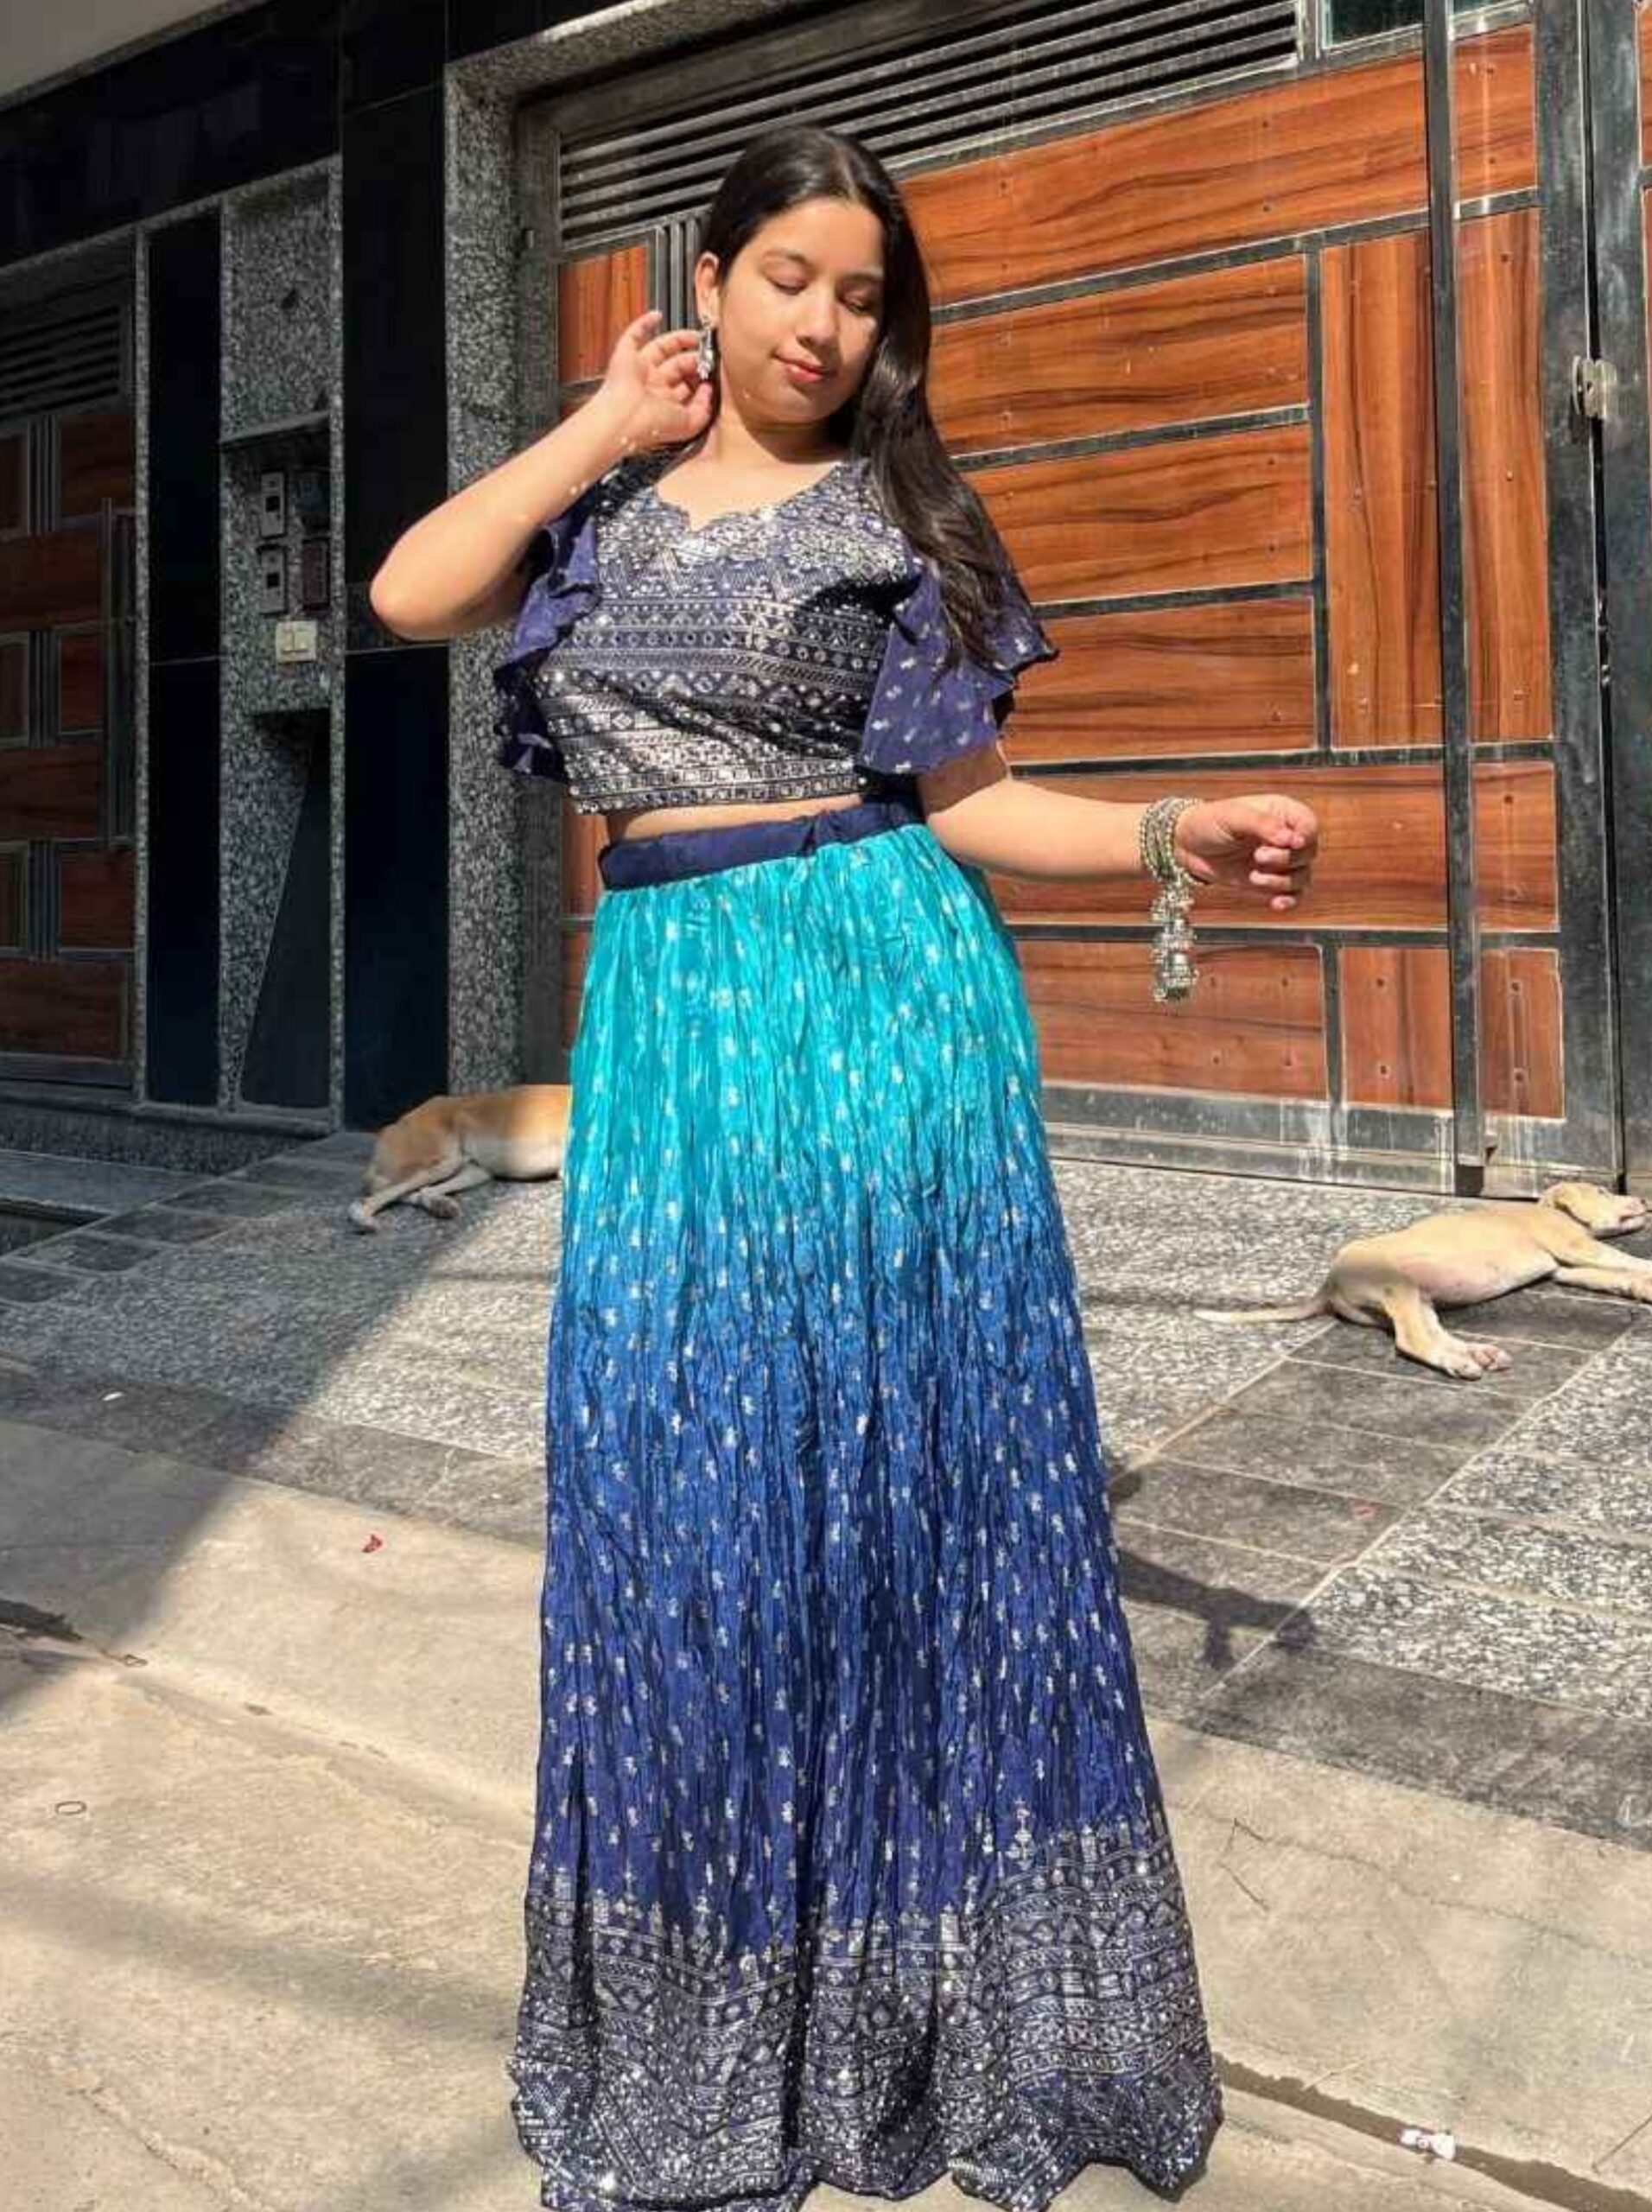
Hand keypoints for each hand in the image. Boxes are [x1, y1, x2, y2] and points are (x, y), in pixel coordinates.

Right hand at [596, 308, 715, 452]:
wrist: (626, 419)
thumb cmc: (653, 425)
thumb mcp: (689, 424)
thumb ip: (704, 409)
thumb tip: (708, 390)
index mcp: (664, 403)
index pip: (685, 386)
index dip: (700, 378)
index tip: (713, 370)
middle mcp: (651, 386)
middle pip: (676, 365)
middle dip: (694, 358)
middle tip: (709, 352)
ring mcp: (638, 370)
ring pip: (659, 348)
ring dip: (678, 339)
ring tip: (697, 335)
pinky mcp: (624, 356)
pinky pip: (633, 335)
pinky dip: (644, 323)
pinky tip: (657, 316)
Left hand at [1171, 794, 1318, 910]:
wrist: (1187, 846)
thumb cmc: (1209, 822)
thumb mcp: (1233, 816)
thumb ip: (1262, 824)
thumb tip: (1290, 839)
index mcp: (1282, 813)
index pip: (1308, 825)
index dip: (1304, 837)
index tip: (1291, 844)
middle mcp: (1286, 837)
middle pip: (1307, 853)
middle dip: (1285, 859)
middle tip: (1258, 856)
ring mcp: (1280, 861)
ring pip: (1301, 877)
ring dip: (1281, 882)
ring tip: (1253, 877)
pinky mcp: (1271, 882)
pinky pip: (1293, 895)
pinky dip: (1288, 901)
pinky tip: (1275, 904)